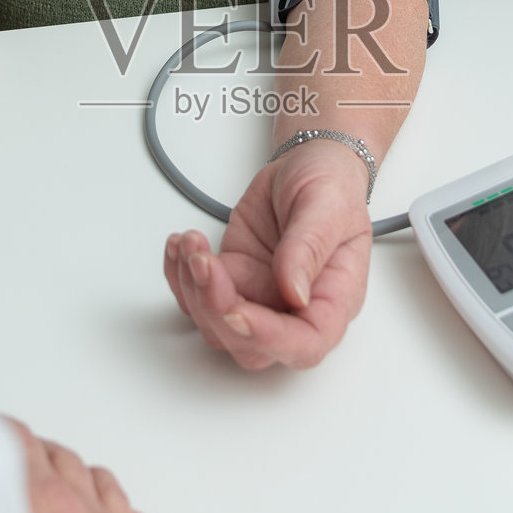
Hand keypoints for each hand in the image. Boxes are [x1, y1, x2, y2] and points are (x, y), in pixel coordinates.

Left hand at [164, 140, 372, 369]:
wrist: (305, 167)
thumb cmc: (330, 187)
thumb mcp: (327, 206)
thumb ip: (310, 247)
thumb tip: (295, 294)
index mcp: (333, 299)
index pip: (305, 343)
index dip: (268, 338)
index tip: (236, 312)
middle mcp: (293, 310)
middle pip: (251, 346)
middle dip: (216, 311)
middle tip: (203, 264)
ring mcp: (257, 297)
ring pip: (215, 326)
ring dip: (193, 289)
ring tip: (190, 242)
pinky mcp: (230, 280)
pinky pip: (195, 298)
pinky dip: (178, 275)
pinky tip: (181, 245)